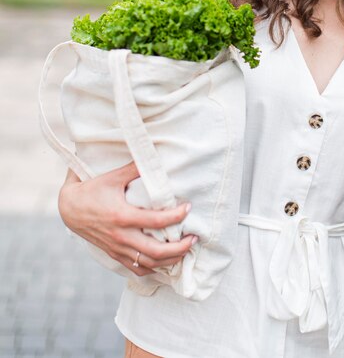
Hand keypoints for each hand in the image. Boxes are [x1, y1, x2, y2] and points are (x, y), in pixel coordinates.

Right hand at [58, 162, 196, 275]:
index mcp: (123, 216)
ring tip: (185, 251)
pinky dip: (154, 269)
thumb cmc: (93, 190)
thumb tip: (155, 156)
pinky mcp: (114, 254)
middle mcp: (121, 236)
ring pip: (149, 263)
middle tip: (194, 239)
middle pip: (156, 251)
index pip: (157, 220)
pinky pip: (137, 269)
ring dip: (170, 260)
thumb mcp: (113, 177)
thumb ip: (135, 169)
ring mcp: (118, 248)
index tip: (188, 208)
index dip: (176, 216)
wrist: (69, 208)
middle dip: (179, 248)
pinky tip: (166, 263)